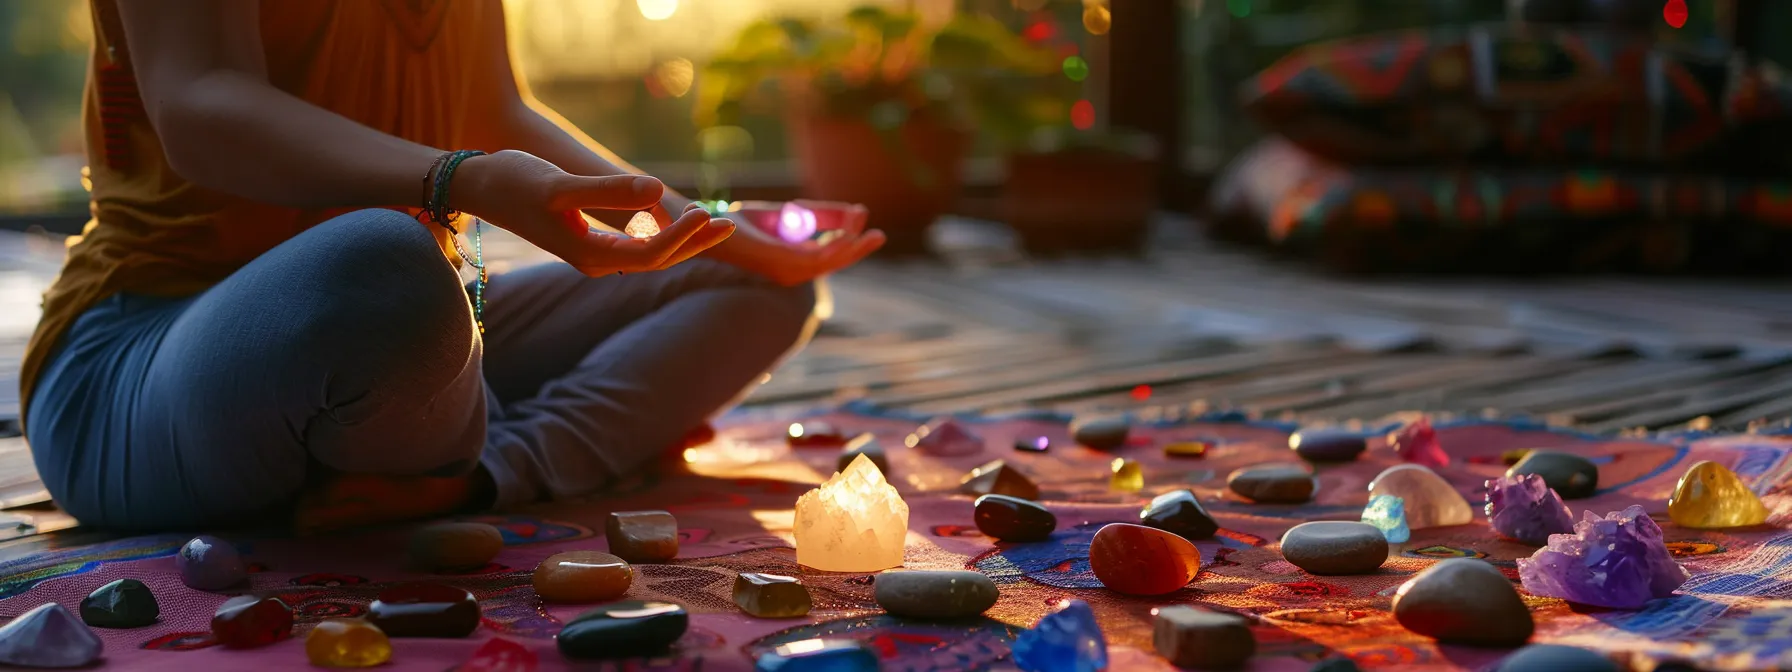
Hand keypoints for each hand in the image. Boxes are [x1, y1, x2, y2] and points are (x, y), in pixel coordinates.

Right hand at [453, 150, 732, 275]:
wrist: (479, 185)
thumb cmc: (515, 182)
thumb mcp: (561, 185)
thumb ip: (609, 191)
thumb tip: (657, 190)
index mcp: (590, 256)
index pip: (651, 255)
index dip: (682, 238)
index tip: (704, 213)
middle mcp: (595, 262)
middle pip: (656, 260)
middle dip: (694, 243)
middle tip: (727, 222)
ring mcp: (592, 255)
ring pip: (648, 253)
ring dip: (681, 239)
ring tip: (711, 220)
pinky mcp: (589, 241)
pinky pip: (635, 244)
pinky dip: (660, 232)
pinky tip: (672, 217)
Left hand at [711, 200, 884, 285]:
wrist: (713, 225)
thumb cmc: (744, 222)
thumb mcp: (789, 213)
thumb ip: (818, 214)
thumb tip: (854, 211)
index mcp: (796, 263)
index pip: (831, 255)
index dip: (850, 237)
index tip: (861, 213)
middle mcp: (794, 273)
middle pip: (836, 263)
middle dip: (859, 249)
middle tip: (879, 234)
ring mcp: (789, 271)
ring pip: (831, 262)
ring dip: (852, 246)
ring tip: (870, 232)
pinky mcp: (782, 264)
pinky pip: (816, 258)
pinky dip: (835, 248)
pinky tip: (849, 237)